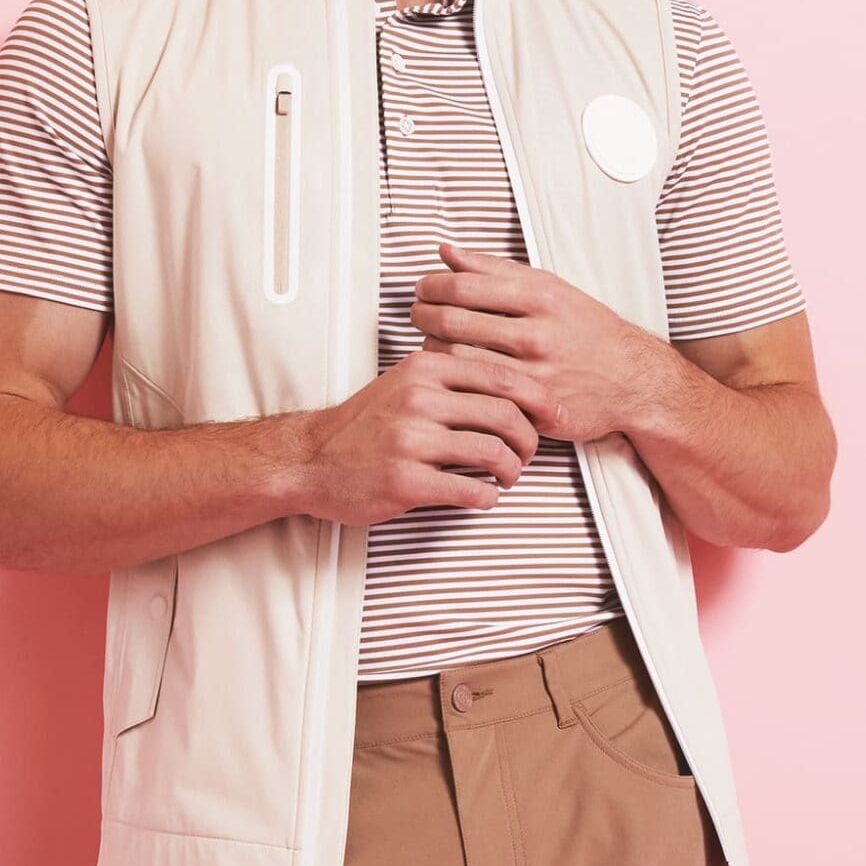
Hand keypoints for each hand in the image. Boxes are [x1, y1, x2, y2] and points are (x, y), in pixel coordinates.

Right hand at [299, 345, 561, 525]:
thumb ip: (451, 379)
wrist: (311, 460)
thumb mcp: (404, 382)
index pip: (501, 376)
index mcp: (425, 369)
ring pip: (493, 453)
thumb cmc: (364, 425)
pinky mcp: (405, 481)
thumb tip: (510, 389)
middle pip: (505, 414)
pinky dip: (487, 496)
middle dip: (530, 438)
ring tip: (507, 476)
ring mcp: (411, 441)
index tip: (554, 414)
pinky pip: (469, 490)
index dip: (538, 398)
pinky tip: (483, 495)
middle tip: (529, 453)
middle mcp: (419, 400)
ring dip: (512, 470)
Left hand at [408, 241, 650, 444]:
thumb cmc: (585, 330)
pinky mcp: (531, 405)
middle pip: (453, 320)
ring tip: (430, 341)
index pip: (463, 285)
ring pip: (457, 358)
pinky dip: (453, 380)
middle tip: (417, 313)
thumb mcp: (547, 287)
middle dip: (423, 315)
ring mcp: (533, 371)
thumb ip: (494, 269)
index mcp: (539, 296)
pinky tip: (450, 372)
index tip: (423, 288)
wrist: (630, 378)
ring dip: (431, 348)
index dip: (431, 286)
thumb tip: (447, 252)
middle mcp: (536, 332)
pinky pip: (475, 390)